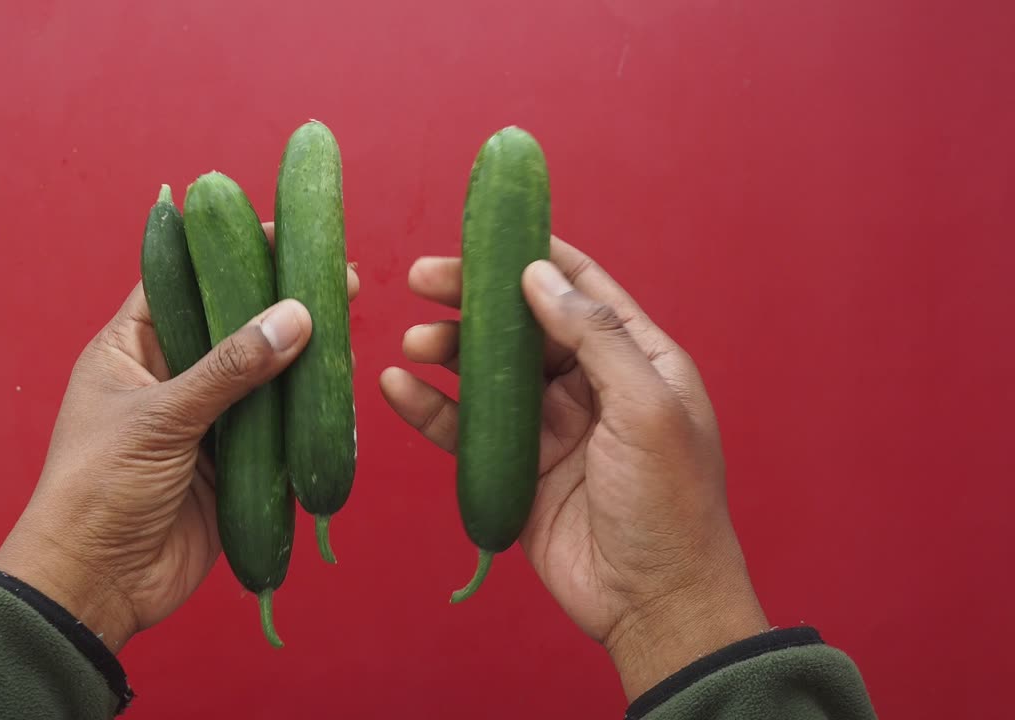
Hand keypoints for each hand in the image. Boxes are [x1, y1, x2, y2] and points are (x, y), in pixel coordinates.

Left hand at [0, 224, 358, 652]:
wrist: (97, 587)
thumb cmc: (99, 489)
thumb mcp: (159, 419)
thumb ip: (228, 368)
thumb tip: (295, 316)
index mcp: (130, 350)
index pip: (180, 281)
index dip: (225, 253)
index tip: (276, 231)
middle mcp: (170, 378)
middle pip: (232, 325)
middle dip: (280, 301)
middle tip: (335, 277)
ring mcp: (205, 422)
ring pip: (262, 376)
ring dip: (300, 356)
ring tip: (348, 321)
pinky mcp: (232, 464)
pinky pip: (276, 428)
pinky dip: (304, 412)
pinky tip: (337, 387)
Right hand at [380, 237, 767, 699]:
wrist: (654, 603)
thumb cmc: (670, 503)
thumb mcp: (646, 407)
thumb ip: (595, 337)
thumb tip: (539, 276)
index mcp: (637, 359)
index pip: (580, 287)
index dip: (531, 254)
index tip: (481, 232)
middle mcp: (590, 385)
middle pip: (523, 324)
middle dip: (473, 299)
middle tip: (420, 277)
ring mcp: (549, 428)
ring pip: (488, 373)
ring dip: (448, 350)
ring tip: (413, 340)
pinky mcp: (515, 469)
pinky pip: (465, 429)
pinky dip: (430, 408)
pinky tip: (397, 388)